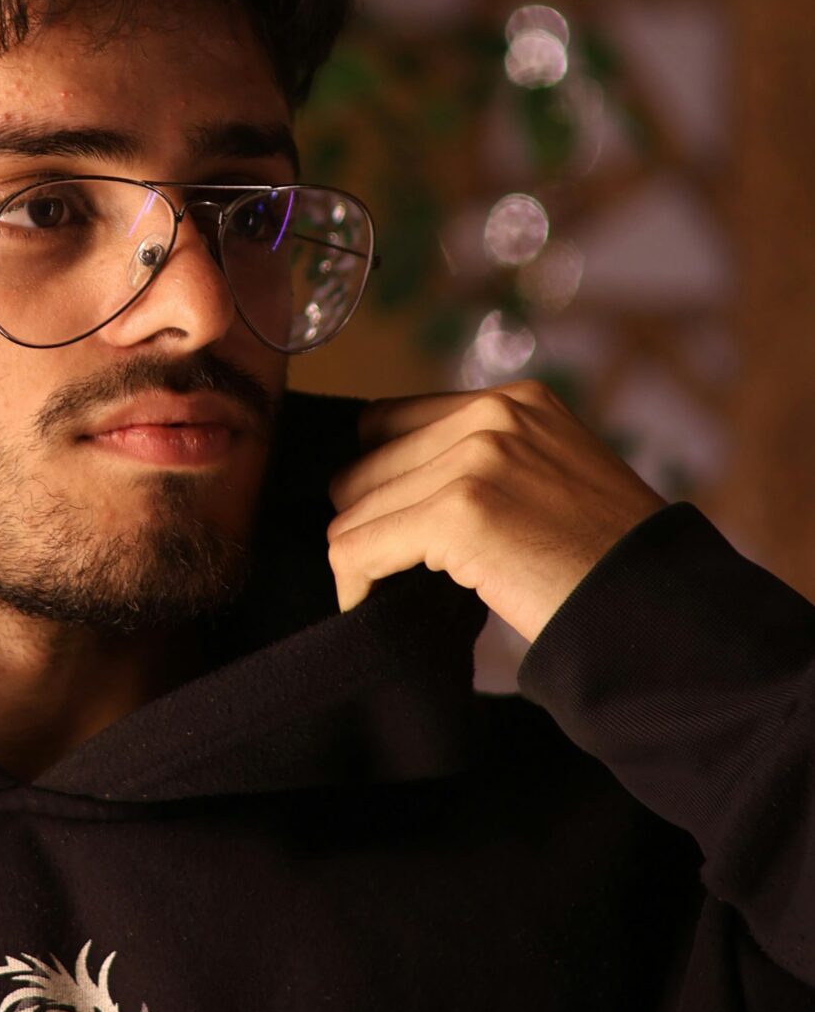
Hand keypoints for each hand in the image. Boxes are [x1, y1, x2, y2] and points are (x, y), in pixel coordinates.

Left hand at [324, 378, 668, 643]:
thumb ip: (488, 461)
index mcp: (516, 401)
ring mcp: (476, 458)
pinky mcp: (459, 512)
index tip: (390, 527)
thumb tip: (391, 483)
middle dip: (367, 518)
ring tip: (382, 588)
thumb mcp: (553, 478)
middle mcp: (494, 414)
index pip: (391, 421)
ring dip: (361, 553)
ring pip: (354, 506)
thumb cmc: (606, 563)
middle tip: (386, 567)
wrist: (658, 610)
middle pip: (367, 461)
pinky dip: (352, 580)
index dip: (381, 479)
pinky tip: (366, 603)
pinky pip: (356, 544)